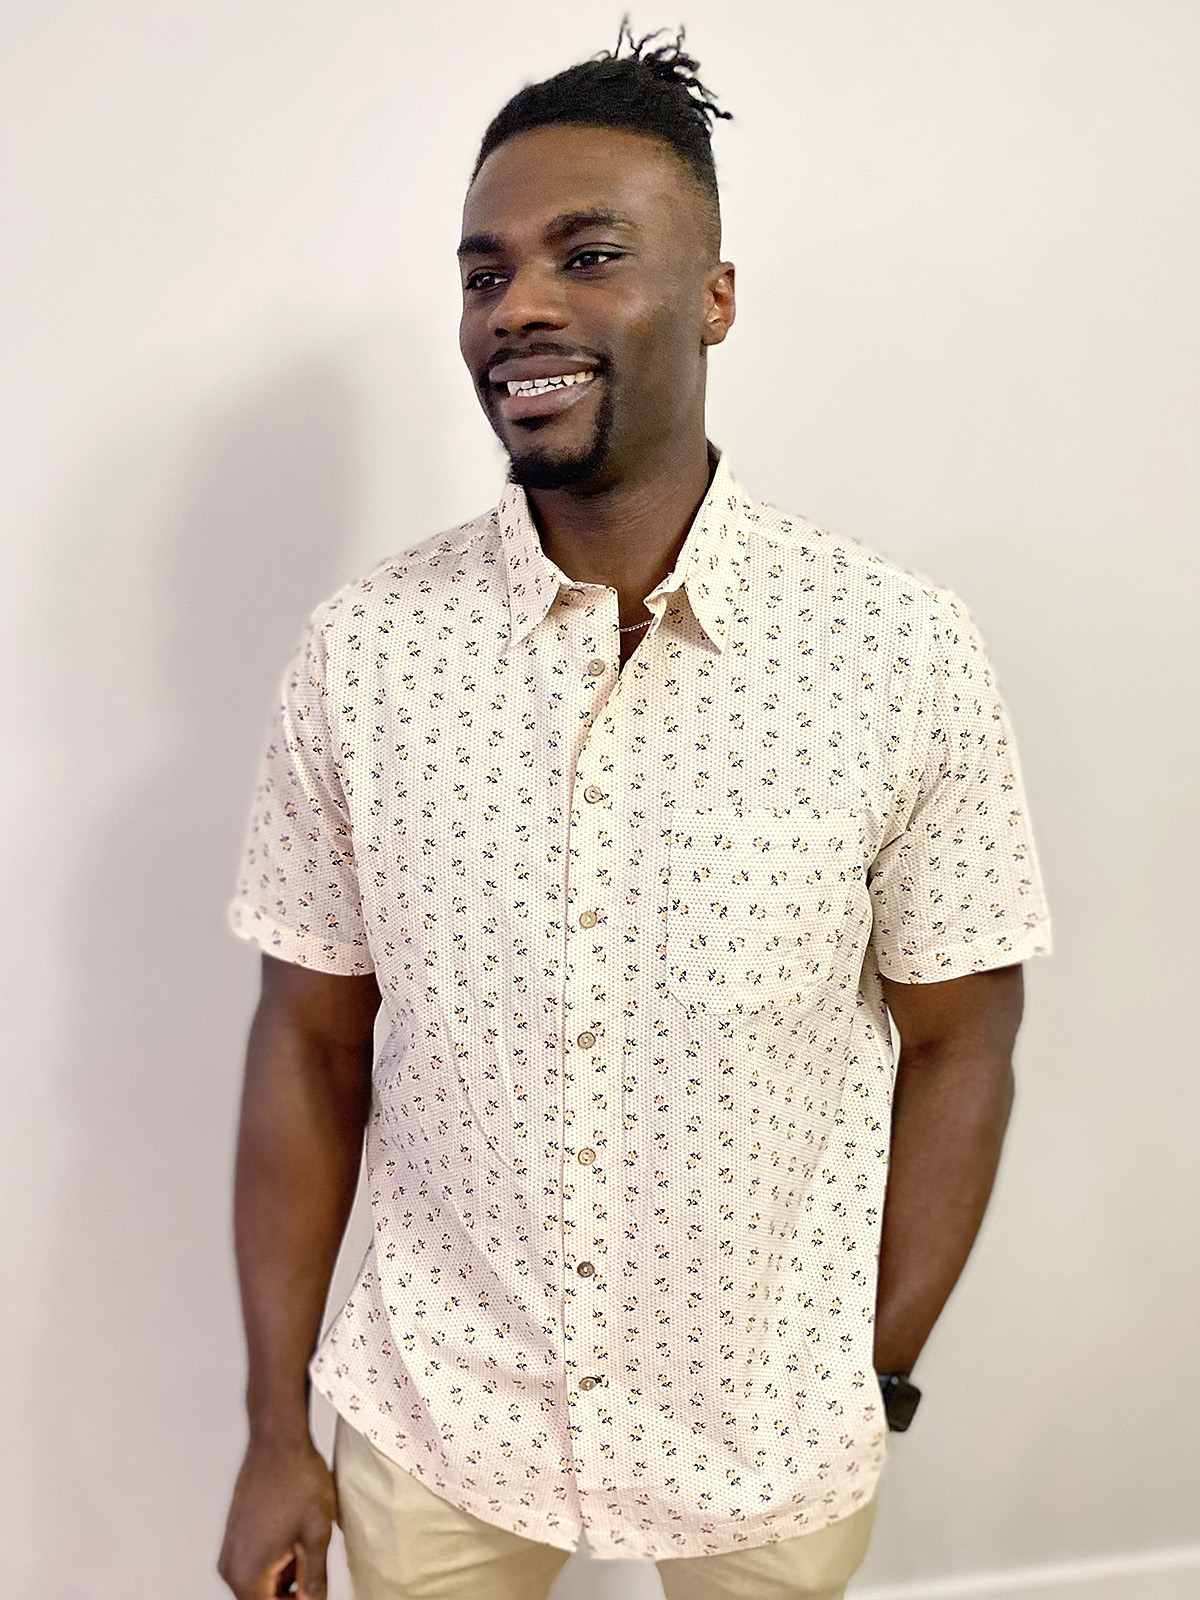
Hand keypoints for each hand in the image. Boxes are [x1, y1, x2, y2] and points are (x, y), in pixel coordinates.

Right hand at [218, 1435, 336, 1598]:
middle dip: (291, 1593)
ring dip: (286, 1578)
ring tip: (309, 1551)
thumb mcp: (316, 1536)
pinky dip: (277, 1561)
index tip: (315, 1596)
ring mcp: (230, 1549)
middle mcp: (231, 1566)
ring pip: (260, 1582)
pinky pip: (255, 1563)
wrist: (278, 1439)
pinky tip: (297, 1540)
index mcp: (247, 1574)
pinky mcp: (235, 1533)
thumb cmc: (297, 1480)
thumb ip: (314, 1581)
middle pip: (263, 1599)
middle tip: (315, 1576)